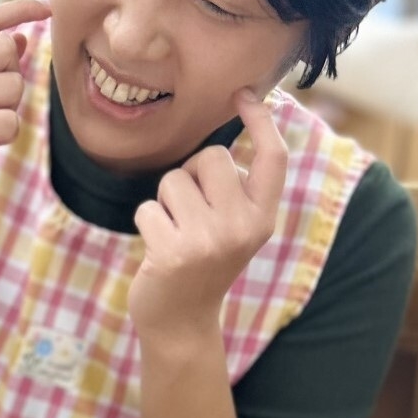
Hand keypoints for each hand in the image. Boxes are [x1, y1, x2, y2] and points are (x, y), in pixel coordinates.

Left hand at [129, 89, 287, 339]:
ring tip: (174, 233)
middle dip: (190, 174)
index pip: (273, 158)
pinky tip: (157, 251)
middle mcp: (244, 227)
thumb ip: (234, 192)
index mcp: (263, 217)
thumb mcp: (233, 229)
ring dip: (164, 202)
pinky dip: (145, 223)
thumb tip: (219, 143)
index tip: (243, 94)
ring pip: (173, 180)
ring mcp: (210, 241)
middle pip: (210, 157)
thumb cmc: (201, 263)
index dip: (261, 121)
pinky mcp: (174, 252)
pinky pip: (147, 208)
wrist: (181, 323)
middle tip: (190, 212)